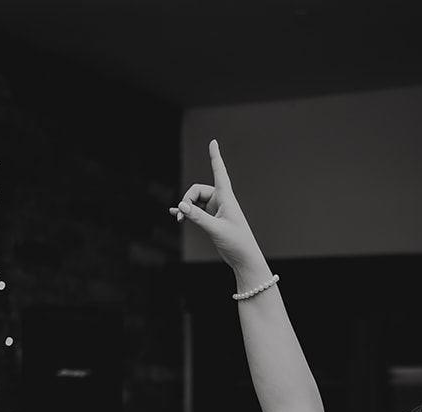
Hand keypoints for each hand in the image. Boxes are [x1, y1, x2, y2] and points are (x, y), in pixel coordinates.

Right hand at [172, 140, 271, 286]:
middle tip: (181, 215)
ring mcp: (217, 210)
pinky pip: (197, 210)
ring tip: (178, 218)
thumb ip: (197, 217)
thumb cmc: (237, 243)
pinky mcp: (213, 219)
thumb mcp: (215, 229)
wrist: (244, 259)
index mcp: (226, 198)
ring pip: (195, 201)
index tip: (213, 142)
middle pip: (198, 190)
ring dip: (186, 207)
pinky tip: (177, 215)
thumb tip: (181, 206)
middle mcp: (221, 201)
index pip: (219, 172)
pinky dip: (187, 212)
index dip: (215, 156)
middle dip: (187, 199)